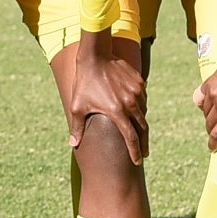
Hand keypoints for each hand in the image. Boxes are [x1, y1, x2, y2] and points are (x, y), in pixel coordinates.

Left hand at [64, 32, 147, 163]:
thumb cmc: (84, 82)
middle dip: (143, 143)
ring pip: (144, 113)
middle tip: (143, 153)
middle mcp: (130, 103)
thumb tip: (73, 144)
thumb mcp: (77, 106)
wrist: (96, 56)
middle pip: (142, 129)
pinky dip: (140, 107)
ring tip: (139, 133)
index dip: (135, 151)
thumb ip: (77, 127)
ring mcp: (137, 92)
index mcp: (117, 111)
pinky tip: (136, 112)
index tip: (138, 161)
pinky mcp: (139, 83)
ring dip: (142, 124)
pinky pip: (143, 99)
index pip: (131, 138)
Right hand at [194, 54, 216, 149]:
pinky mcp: (208, 83)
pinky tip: (209, 103)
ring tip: (215, 119)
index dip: (213, 143)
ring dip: (209, 117)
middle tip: (216, 133)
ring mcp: (212, 94)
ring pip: (205, 112)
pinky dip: (204, 103)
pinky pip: (201, 98)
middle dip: (212, 131)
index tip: (213, 148)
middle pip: (209, 124)